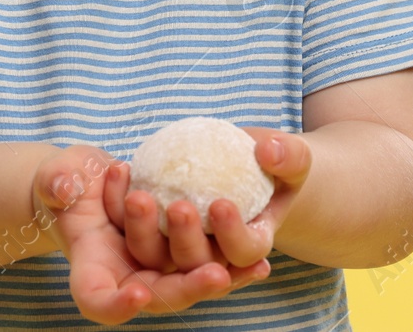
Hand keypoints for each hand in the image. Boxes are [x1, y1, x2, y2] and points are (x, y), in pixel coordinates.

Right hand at [31, 145, 271, 324]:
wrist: (91, 181)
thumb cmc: (66, 181)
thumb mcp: (55, 176)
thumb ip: (54, 181)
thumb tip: (65, 187)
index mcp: (90, 269)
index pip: (97, 300)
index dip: (115, 306)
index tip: (135, 293)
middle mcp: (125, 278)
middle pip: (156, 299)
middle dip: (187, 290)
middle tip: (215, 275)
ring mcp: (155, 269)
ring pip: (188, 285)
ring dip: (215, 275)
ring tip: (247, 263)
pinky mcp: (178, 257)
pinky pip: (208, 268)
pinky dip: (234, 268)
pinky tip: (261, 262)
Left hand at [104, 127, 311, 273]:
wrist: (244, 162)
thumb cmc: (274, 165)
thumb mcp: (292, 159)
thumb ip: (290, 157)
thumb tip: (269, 151)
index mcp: (250, 244)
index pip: (243, 252)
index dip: (233, 236)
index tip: (221, 205)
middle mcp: (212, 254)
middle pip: (195, 262)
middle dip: (185, 239)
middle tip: (179, 207)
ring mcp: (177, 244)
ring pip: (155, 254)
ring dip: (142, 229)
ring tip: (137, 197)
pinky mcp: (151, 228)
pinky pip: (129, 223)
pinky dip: (120, 201)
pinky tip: (119, 171)